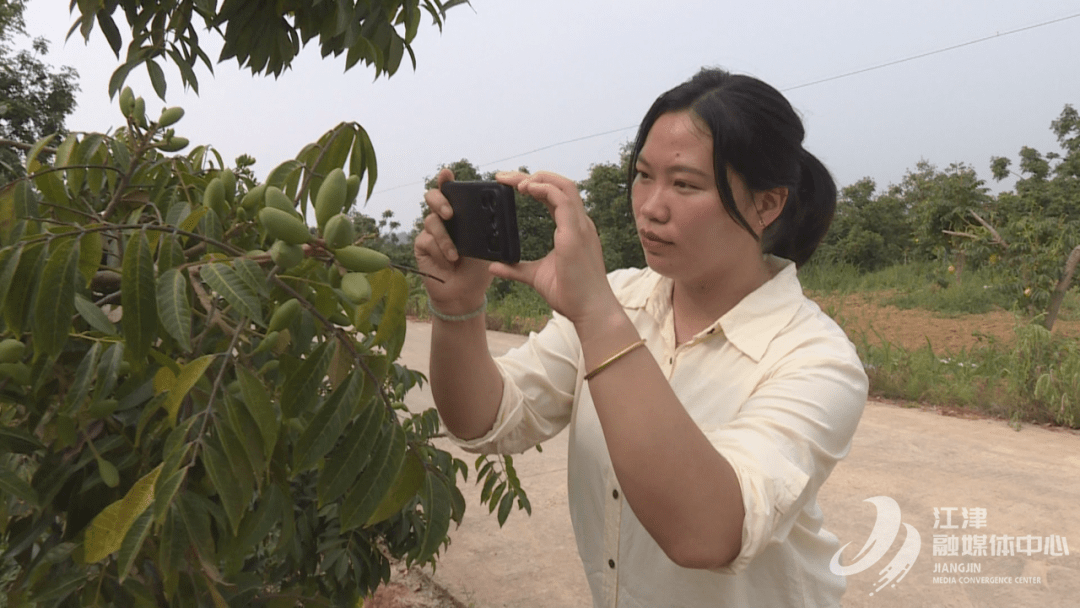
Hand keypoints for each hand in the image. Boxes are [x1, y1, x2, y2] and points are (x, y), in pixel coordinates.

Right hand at [414, 168, 492, 313]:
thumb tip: (494, 218)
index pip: (451, 191)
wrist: (465, 293)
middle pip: (432, 197)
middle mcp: (443, 218)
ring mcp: (431, 231)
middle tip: (450, 214)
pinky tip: (448, 263)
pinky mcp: (421, 245)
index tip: (447, 173)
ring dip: (444, 239)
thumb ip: (486, 232)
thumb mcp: (487, 247)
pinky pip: (427, 241)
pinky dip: (440, 252)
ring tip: (455, 256)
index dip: (446, 180)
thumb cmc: (478, 267)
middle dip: (439, 201)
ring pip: (431, 221)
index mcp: (461, 214)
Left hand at [490, 171, 620, 325]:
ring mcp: (580, 226)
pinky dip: (545, 189)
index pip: (556, 197)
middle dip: (533, 176)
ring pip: (564, 186)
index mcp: (573, 230)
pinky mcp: (575, 233)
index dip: (536, 185)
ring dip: (538, 178)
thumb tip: (494, 267)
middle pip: (560, 185)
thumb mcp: (536, 277)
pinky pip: (562, 200)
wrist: (590, 310)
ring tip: (514, 180)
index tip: (511, 184)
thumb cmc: (571, 295)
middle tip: (505, 177)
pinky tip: (527, 188)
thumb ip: (516, 269)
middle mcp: (579, 223)